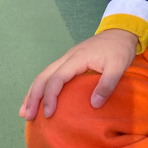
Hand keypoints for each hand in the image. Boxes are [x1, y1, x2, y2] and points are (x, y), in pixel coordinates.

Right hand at [19, 29, 137, 119]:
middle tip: (28, 117)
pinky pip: (50, 74)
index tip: (48, 114)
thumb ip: (108, 84)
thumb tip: (94, 105)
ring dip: (33, 92)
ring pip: (44, 75)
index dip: (50, 97)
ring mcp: (67, 58)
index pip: (56, 78)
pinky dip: (41, 87)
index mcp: (77, 58)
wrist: (121, 31)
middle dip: (33, 97)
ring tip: (25, 112)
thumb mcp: (119, 66)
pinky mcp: (70, 61)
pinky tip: (39, 98)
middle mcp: (68, 57)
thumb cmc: (120, 48)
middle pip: (43, 76)